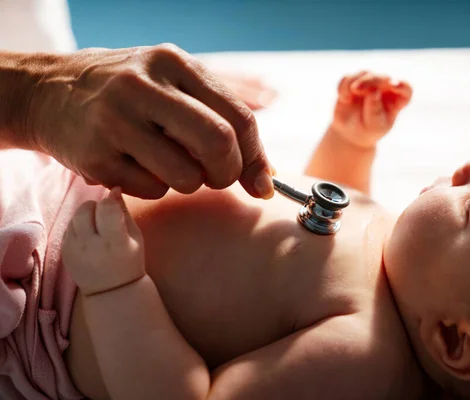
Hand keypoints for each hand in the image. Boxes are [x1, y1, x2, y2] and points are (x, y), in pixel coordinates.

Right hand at [27, 44, 273, 198]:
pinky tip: (133, 165)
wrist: (50, 91)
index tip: (257, 181)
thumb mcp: (175, 89)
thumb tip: (266, 182)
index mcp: (174, 63)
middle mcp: (144, 86)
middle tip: (214, 177)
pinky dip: (154, 188)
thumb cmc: (131, 96)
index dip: (254, 157)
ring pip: (186, 177)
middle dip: (227, 173)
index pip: (239, 118)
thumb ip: (223, 124)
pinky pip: (152, 191)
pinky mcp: (94, 156)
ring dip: (188, 183)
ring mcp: (115, 120)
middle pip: (218, 143)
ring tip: (166, 164)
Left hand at [62, 187, 144, 296]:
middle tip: (105, 214)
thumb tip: (114, 189)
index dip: (111, 198)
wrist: (112, 291)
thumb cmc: (130, 261)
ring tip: (97, 227)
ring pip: (75, 216)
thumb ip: (124, 212)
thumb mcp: (135, 237)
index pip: (106, 207)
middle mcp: (91, 245)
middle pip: (86, 208)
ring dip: (86, 215)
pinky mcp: (64, 252)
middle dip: (96, 205)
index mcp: (114, 242)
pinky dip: (79, 227)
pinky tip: (89, 237)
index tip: (115, 197)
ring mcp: (74, 249)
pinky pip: (69, 228)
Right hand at [331, 71, 411, 148]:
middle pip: (383, 77)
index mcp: (397, 100)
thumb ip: (375, 110)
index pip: (406, 88)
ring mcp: (370, 83)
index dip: (402, 85)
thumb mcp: (374, 125)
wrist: (351, 132)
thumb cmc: (368, 130)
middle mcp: (386, 88)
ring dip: (355, 81)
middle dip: (371, 81)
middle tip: (356, 88)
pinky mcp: (355, 81)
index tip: (394, 85)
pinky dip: (344, 86)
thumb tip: (374, 91)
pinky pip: (349, 77)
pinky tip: (344, 99)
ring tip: (346, 98)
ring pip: (365, 73)